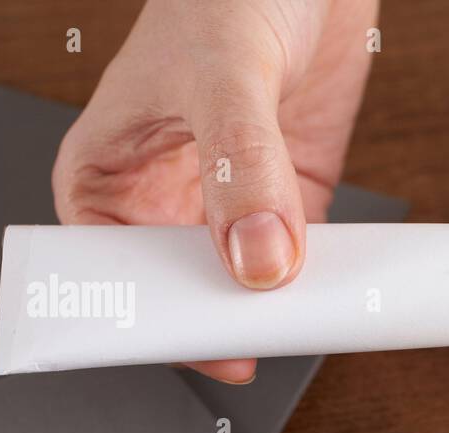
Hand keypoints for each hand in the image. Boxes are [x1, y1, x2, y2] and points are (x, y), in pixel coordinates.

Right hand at [52, 0, 376, 382]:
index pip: (109, 271)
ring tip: (305, 324)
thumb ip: (240, 165)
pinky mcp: (291, 202)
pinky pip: (303, 263)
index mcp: (110, 172)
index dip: (143, 313)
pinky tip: (339, 295)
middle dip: (218, 322)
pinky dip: (321, 284)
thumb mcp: (224, 72)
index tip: (188, 339)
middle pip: (182, 293)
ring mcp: (232, 206)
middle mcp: (166, 198)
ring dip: (276, 311)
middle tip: (255, 344)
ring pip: (245, 288)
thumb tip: (257, 256)